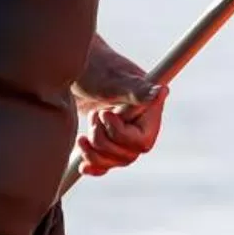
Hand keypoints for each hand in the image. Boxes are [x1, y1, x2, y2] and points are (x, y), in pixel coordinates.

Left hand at [72, 36, 165, 176]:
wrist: (70, 68)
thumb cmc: (96, 69)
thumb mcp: (115, 81)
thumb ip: (138, 90)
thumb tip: (162, 90)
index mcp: (148, 111)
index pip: (143, 141)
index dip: (121, 135)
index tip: (105, 114)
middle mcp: (138, 125)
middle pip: (128, 155)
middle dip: (104, 142)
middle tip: (94, 116)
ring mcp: (122, 135)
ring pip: (115, 162)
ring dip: (95, 152)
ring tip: (84, 131)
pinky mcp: (105, 141)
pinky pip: (104, 165)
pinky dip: (94, 166)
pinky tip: (82, 163)